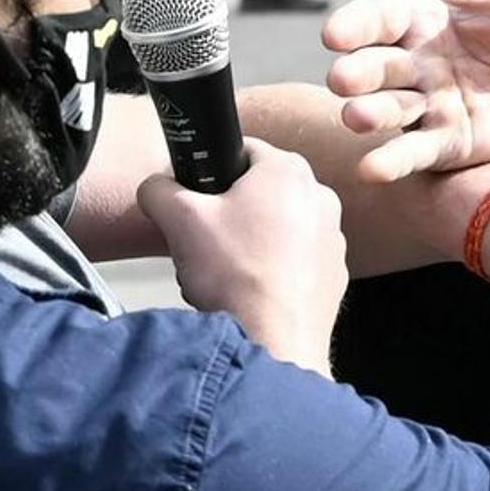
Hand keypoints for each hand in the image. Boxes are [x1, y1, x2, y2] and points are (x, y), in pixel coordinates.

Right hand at [139, 142, 348, 374]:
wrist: (273, 340)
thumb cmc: (234, 275)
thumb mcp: (179, 220)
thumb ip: (159, 189)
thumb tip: (156, 186)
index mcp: (288, 170)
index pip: (241, 150)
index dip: (209, 171)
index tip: (194, 196)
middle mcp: (320, 197)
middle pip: (259, 192)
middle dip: (228, 213)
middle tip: (204, 241)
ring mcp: (332, 237)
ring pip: (278, 227)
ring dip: (250, 242)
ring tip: (225, 272)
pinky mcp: (333, 273)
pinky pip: (295, 260)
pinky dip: (273, 270)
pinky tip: (249, 291)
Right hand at [322, 0, 489, 180]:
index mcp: (422, 19)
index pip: (382, 16)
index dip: (358, 24)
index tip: (334, 33)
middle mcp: (413, 63)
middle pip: (377, 66)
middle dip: (359, 72)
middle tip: (343, 78)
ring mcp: (424, 106)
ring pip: (390, 109)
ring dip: (370, 114)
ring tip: (356, 117)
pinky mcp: (441, 145)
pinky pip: (413, 152)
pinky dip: (392, 160)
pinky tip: (372, 169)